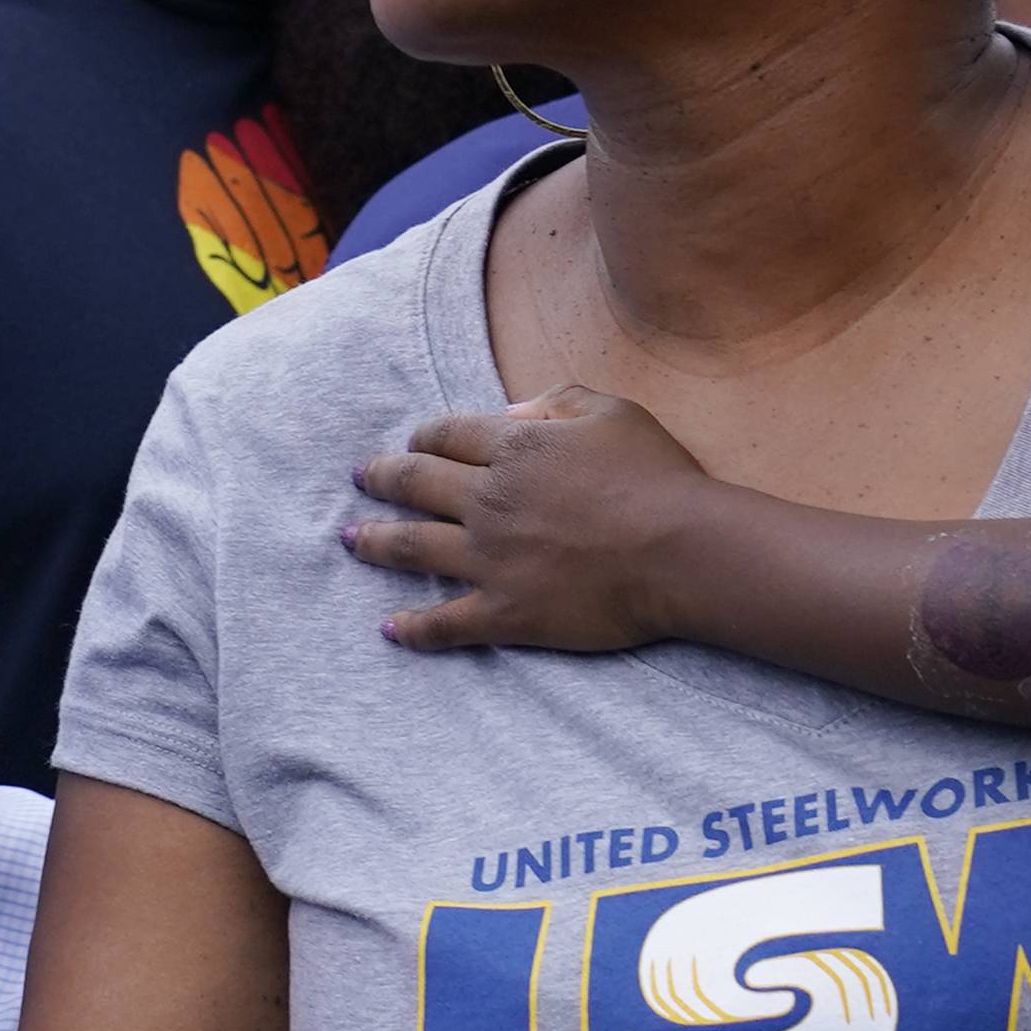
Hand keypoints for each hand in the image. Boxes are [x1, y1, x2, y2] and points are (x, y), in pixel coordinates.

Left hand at [343, 389, 714, 654]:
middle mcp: (489, 500)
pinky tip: (389, 629)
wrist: (680, 551)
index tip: (413, 442)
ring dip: (374, 542)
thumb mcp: (613, 412)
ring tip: (350, 539)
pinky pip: (444, 623)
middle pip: (414, 484)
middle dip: (381, 478)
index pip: (447, 436)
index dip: (424, 437)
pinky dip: (413, 628)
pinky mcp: (504, 612)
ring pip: (412, 548)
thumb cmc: (657, 477)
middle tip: (361, 478)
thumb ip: (557, 401)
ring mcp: (490, 559)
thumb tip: (509, 413)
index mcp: (514, 448)